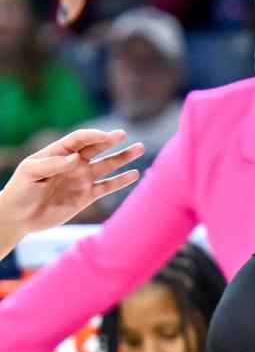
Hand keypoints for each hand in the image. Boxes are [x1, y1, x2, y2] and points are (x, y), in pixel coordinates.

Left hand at [0, 129, 143, 247]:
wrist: (18, 217)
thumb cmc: (20, 190)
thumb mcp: (29, 172)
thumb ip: (51, 164)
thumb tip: (75, 159)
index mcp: (59, 152)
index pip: (80, 139)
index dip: (92, 136)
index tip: (103, 136)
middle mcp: (74, 162)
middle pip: (97, 148)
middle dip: (110, 140)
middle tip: (123, 135)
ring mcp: (82, 179)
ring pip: (107, 165)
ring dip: (123, 157)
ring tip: (139, 148)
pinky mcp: (86, 196)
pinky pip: (106, 186)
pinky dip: (120, 181)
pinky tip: (133, 174)